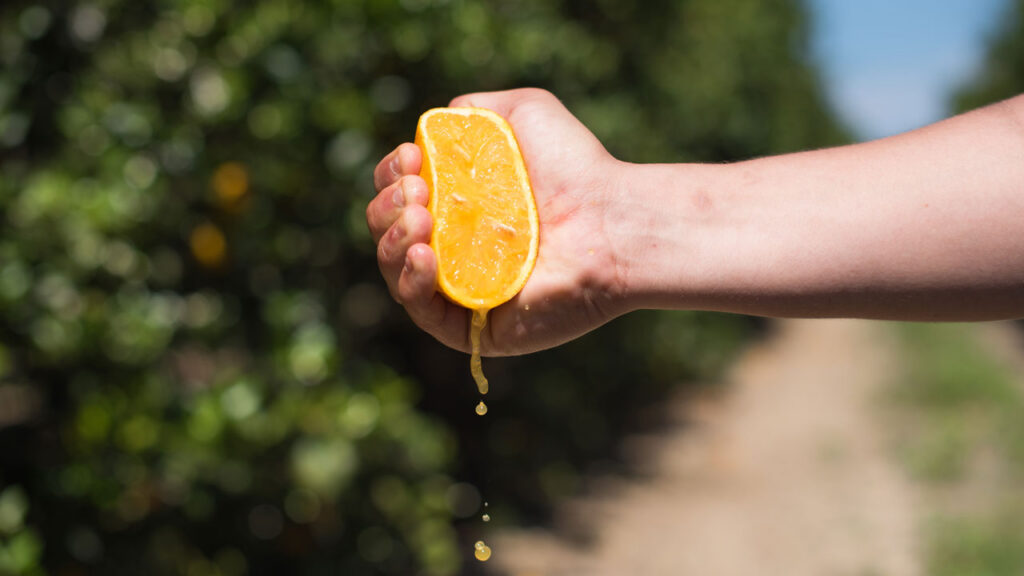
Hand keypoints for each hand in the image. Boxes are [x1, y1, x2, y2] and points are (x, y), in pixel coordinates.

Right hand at [366, 88, 628, 354]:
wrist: (611, 220)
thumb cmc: (576, 168)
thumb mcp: (524, 114)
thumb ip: (475, 112)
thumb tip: (438, 126)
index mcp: (461, 204)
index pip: (400, 195)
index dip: (392, 176)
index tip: (412, 159)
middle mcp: (457, 247)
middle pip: (389, 233)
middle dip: (387, 207)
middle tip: (417, 191)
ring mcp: (463, 289)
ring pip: (397, 271)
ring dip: (392, 240)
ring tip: (420, 218)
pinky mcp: (475, 327)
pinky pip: (423, 312)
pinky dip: (411, 282)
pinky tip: (424, 254)